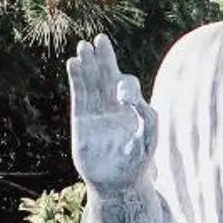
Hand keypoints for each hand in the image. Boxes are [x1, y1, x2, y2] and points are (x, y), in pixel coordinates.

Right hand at [68, 34, 156, 194]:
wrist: (118, 183)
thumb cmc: (138, 161)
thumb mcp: (148, 138)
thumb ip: (146, 116)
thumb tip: (128, 97)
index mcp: (132, 107)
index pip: (126, 84)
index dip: (124, 85)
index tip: (121, 96)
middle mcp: (113, 105)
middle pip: (107, 75)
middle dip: (103, 58)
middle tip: (99, 39)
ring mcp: (96, 111)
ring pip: (91, 82)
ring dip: (87, 65)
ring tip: (83, 46)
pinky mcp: (81, 119)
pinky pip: (78, 95)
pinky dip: (76, 79)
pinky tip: (73, 64)